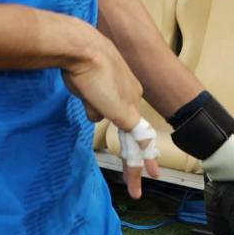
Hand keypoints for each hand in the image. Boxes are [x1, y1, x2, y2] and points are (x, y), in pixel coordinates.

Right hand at [62, 27, 157, 198]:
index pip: (130, 117)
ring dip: (134, 167)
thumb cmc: (79, 61)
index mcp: (124, 87)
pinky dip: (138, 159)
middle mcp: (131, 96)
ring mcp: (129, 105)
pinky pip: (136, 141)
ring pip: (135, 142)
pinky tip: (148, 172)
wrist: (83, 49)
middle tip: (153, 174)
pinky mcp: (125, 114)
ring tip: (135, 186)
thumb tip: (95, 116)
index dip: (135, 135)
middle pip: (137, 133)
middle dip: (143, 157)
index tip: (143, 148)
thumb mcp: (84, 87)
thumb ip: (92, 104)